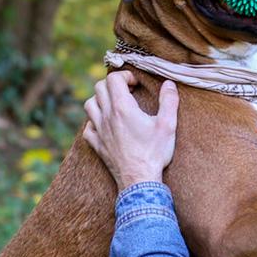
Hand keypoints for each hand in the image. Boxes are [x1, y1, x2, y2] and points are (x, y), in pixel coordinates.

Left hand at [83, 72, 178, 189]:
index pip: (113, 78)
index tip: (136, 84)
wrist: (139, 180)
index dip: (125, 76)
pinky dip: (94, 122)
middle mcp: (107, 116)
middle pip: (99, 88)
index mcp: (122, 108)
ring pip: (89, 105)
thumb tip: (169, 84)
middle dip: (112, 84)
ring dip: (100, 100)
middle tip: (127, 91)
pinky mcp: (97, 145)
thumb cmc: (154, 153)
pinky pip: (87, 128)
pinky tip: (105, 126)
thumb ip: (169, 101)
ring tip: (114, 105)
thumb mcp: (168, 125)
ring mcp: (99, 131)